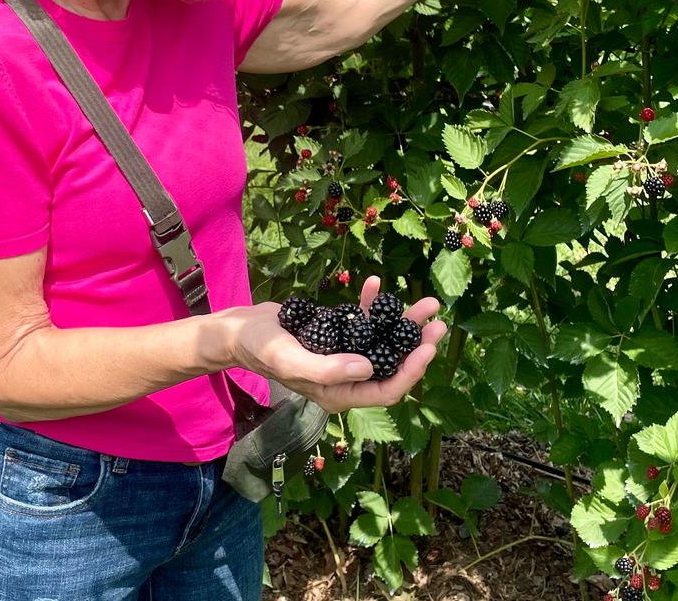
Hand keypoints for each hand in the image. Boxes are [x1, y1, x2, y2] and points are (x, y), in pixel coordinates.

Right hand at [224, 276, 447, 412]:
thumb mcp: (290, 359)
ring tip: (425, 302)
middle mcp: (346, 378)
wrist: (240, 329)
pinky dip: (372, 304)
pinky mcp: (338, 334)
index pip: (385, 390)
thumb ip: (327, 369)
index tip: (426, 347)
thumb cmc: (260, 348)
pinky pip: (364, 321)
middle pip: (392, 365)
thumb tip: (368, 368)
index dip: (410, 372)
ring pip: (383, 341)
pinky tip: (375, 284)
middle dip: (416, 344)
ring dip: (403, 321)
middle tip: (437, 320)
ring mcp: (343, 354)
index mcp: (338, 394)